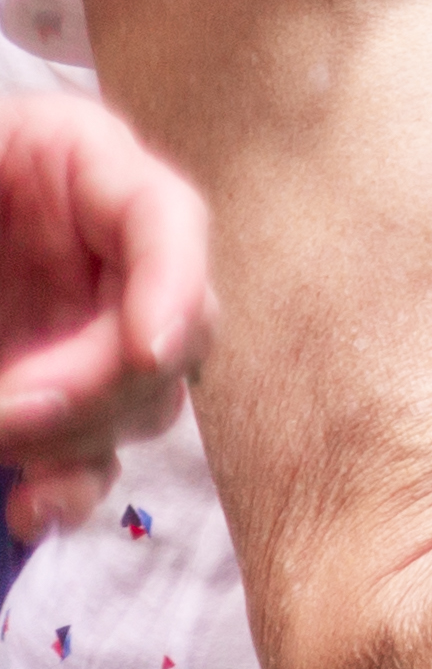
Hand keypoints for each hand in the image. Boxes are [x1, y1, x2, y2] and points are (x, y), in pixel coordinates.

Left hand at [0, 91, 209, 542]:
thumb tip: (22, 380)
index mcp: (73, 160)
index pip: (165, 215)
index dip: (176, 283)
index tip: (150, 353)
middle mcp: (102, 247)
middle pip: (171, 325)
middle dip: (100, 384)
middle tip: (16, 410)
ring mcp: (82, 321)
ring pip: (145, 398)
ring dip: (82, 439)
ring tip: (2, 442)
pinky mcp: (52, 388)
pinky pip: (92, 449)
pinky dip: (69, 489)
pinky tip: (31, 508)